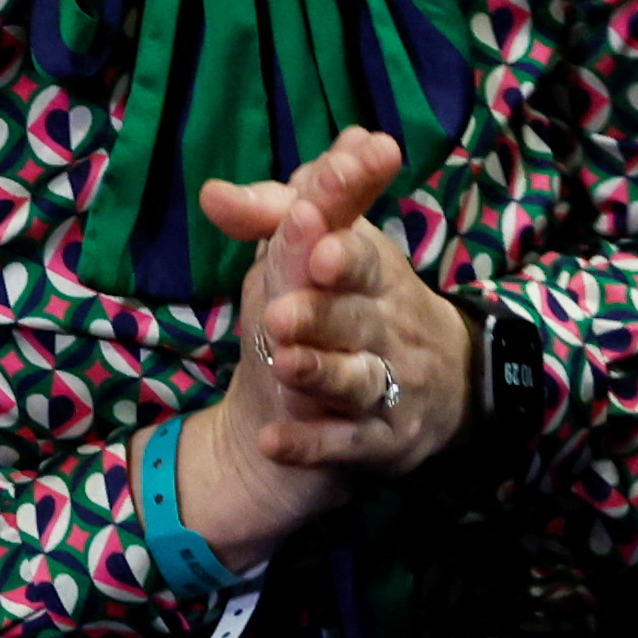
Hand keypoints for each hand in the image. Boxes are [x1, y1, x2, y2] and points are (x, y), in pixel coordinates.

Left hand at [167, 128, 472, 567]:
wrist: (424, 392)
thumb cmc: (358, 301)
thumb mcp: (325, 249)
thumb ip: (273, 216)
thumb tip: (213, 193)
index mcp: (374, 272)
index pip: (360, 248)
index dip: (339, 237)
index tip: (310, 214)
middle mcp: (385, 326)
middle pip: (356, 316)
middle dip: (321, 310)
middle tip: (281, 309)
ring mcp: (386, 386)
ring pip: (355, 379)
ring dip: (318, 371)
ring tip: (282, 362)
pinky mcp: (378, 441)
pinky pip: (344, 445)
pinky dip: (309, 443)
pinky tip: (273, 441)